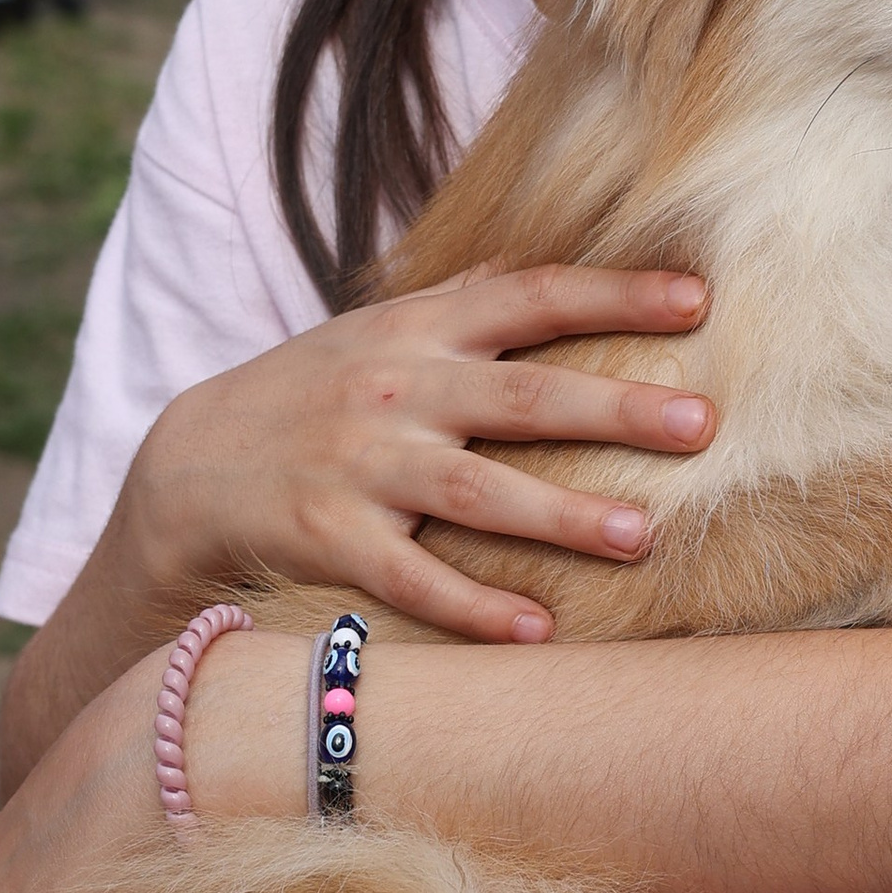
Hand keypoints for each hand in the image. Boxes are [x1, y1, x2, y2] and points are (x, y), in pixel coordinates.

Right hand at [119, 264, 716, 644]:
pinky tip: (538, 630)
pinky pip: (410, 578)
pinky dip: (471, 607)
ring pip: (474, 493)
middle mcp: (395, 388)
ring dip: (560, 517)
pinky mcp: (328, 538)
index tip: (699, 301)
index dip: (614, 295)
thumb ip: (466, 299)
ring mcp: (360, 465)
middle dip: (614, 409)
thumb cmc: (315, 391)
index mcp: (420, 329)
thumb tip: (554, 262)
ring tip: (641, 537)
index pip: (530, 296)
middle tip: (703, 424)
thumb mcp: (382, 328)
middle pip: (521, 397)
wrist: (188, 467)